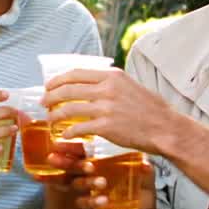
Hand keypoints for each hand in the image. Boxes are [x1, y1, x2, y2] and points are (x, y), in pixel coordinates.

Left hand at [41, 68, 179, 153]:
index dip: (58, 79)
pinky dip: (68, 132)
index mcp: (112, 76)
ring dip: (55, 115)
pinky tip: (64, 135)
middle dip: (51, 96)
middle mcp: (107, 89)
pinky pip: (79, 128)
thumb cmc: (150, 109)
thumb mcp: (130, 86)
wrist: (165, 128)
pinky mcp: (106, 126)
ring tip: (49, 119)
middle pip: (68, 89)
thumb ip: (110, 83)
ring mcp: (106, 108)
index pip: (76, 73)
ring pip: (69, 109)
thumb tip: (91, 84)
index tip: (49, 85)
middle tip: (44, 102)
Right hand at [46, 151, 155, 208]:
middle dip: (84, 180)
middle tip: (98, 180)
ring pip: (81, 201)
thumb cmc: (138, 173)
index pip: (78, 161)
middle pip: (76, 181)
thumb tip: (146, 165)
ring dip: (91, 201)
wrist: (144, 197)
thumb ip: (143, 165)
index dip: (77, 163)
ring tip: (105, 200)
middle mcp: (89, 181)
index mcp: (94, 164)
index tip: (88, 164)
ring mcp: (93, 197)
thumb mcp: (142, 167)